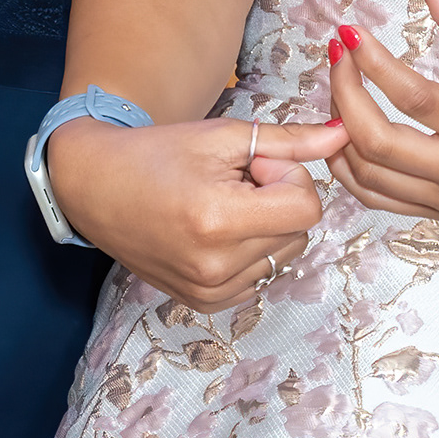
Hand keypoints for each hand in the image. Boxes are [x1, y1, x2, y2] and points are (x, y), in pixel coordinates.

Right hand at [47, 111, 335, 312]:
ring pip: (284, 256)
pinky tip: (217, 231)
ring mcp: (208, 292)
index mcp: (219, 221)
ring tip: (223, 206)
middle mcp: (215, 267)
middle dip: (280, 200)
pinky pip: (261, 277)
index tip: (255, 165)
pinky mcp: (205, 304)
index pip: (307, 207)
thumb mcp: (223, 137)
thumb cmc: (157, 154)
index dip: (288, 177)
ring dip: (267, 227)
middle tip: (236, 183)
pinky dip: (251, 253)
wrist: (95, 188)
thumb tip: (343, 134)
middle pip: (300, 232)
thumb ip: (288, 141)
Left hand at [322, 0, 438, 226]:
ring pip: (367, 175)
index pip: (412, 97)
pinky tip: (344, 133)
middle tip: (338, 58)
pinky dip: (349, 167)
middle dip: (344, 94)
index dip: (372, 62)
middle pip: (376, 142)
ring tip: (340, 89)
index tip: (351, 32)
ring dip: (339, 130)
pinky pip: (375, 199)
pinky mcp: (436, 214)